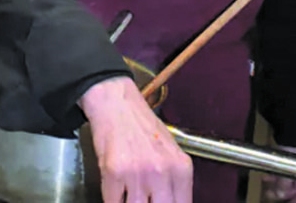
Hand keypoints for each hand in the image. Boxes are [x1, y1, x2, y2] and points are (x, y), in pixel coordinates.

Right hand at [79, 76, 192, 201]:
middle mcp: (162, 171)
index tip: (161, 202)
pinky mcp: (114, 173)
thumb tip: (173, 202)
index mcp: (181, 167)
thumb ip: (174, 182)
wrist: (116, 102)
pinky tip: (117, 190)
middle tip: (145, 198)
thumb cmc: (141, 124)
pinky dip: (114, 200)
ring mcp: (138, 173)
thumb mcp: (169, 151)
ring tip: (130, 192)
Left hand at [261, 145, 295, 202]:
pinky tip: (267, 174)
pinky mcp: (288, 154)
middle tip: (271, 195)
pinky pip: (282, 169)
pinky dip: (274, 173)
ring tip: (266, 184)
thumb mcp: (290, 168)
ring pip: (287, 178)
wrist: (291, 125)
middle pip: (295, 187)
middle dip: (283, 193)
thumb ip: (285, 184)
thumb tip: (280, 195)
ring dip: (276, 183)